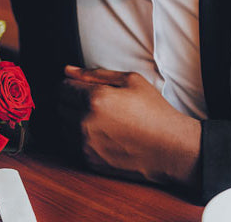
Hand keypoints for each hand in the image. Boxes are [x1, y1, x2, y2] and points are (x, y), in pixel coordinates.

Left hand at [60, 65, 200, 188]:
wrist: (170, 147)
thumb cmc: (153, 111)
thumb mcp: (129, 80)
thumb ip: (94, 73)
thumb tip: (68, 70)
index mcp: (94, 99)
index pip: (63, 87)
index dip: (72, 84)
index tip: (81, 87)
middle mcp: (85, 122)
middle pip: (60, 105)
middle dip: (71, 100)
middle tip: (91, 101)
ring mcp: (86, 144)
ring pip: (62, 125)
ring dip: (72, 118)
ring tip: (96, 117)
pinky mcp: (90, 161)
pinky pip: (71, 144)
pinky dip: (79, 137)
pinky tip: (99, 133)